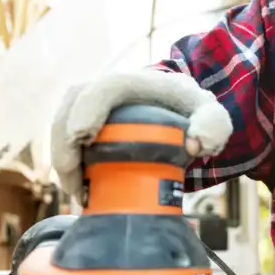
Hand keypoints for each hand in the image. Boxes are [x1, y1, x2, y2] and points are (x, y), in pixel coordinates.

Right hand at [49, 70, 232, 197]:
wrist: (178, 106)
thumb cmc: (192, 111)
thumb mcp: (213, 117)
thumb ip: (213, 126)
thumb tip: (194, 144)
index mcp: (138, 82)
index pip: (106, 88)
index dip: (88, 108)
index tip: (82, 136)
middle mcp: (108, 87)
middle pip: (72, 105)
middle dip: (65, 144)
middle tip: (76, 185)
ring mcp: (91, 100)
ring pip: (62, 120)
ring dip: (61, 156)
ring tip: (77, 192)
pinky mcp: (82, 116)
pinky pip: (63, 133)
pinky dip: (65, 160)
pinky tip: (77, 187)